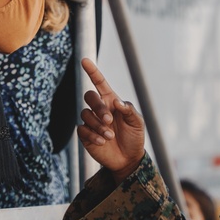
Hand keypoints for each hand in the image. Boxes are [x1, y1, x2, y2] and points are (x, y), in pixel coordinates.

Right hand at [77, 58, 144, 182]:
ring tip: (110, 135)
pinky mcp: (85, 134)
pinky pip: (82, 129)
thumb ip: (129, 110)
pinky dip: (93, 135)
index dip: (92, 71)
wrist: (128, 159)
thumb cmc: (134, 137)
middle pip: (89, 96)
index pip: (99, 82)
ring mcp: (91, 121)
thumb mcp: (137, 122)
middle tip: (109, 120)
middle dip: (98, 107)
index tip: (84, 60)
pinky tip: (102, 141)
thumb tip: (116, 102)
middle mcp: (99, 109)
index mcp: (111, 101)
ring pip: (85, 114)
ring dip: (97, 125)